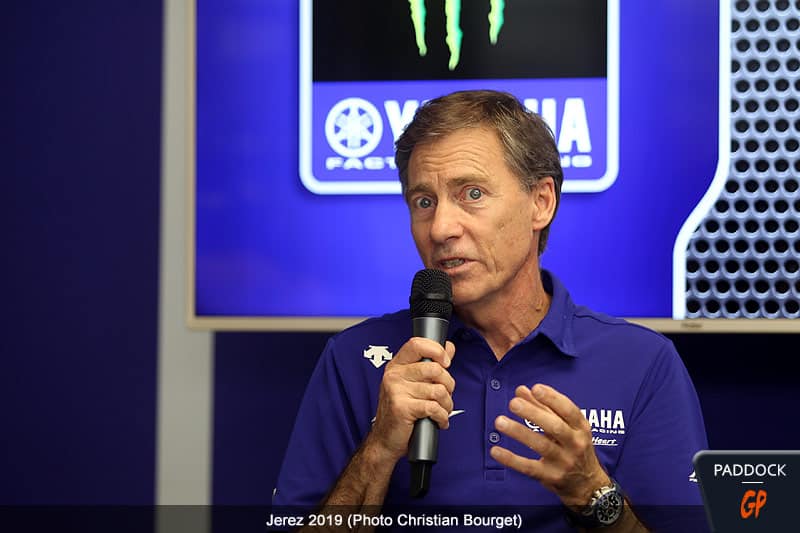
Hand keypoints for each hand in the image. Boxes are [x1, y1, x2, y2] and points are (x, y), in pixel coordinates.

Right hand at [367, 338, 455, 462]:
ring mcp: (396, 391)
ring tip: (442, 411)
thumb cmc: (400, 412)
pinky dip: (442, 417)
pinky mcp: (402, 408)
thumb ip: (432, 363)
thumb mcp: (413, 384)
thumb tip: (449, 347)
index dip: (436, 350)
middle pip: (434, 369)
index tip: (446, 362)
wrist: (384, 440)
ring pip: (438, 391)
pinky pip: (434, 408)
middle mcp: (394, 375)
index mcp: (397, 366)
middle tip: (445, 395)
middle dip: (448, 385)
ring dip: (447, 405)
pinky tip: (439, 421)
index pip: (417, 344)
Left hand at [490, 384, 610, 506]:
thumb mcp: (566, 427)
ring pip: (541, 445)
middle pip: (555, 427)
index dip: (552, 398)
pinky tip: (495, 450)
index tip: (535, 388)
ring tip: (500, 421)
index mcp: (581, 428)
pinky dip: (511, 459)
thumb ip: (544, 407)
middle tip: (513, 403)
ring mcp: (563, 462)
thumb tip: (521, 390)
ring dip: (519, 432)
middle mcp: (575, 444)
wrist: (587, 485)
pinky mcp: (550, 477)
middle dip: (533, 413)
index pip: (569, 410)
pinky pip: (528, 467)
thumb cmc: (573, 447)